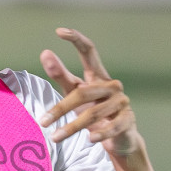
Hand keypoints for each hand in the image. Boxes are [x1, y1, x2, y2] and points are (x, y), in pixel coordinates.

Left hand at [39, 27, 142, 157]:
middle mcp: (112, 86)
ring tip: (55, 138)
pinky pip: (112, 127)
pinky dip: (99, 134)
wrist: (119, 139)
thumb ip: (60, 75)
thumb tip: (45, 52)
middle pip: (83, 92)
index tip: (59, 31)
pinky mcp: (128, 121)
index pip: (89, 52)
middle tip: (42, 122)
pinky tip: (89, 140)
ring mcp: (122, 103)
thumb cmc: (93, 111)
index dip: (76, 39)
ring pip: (93, 113)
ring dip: (72, 127)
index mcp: (98, 75)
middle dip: (61, 108)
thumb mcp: (74, 93)